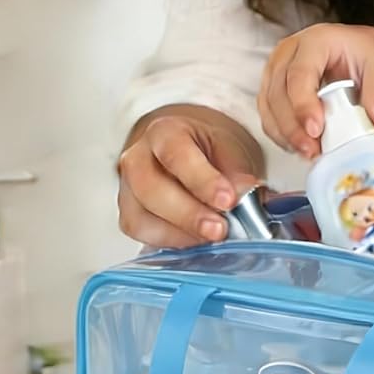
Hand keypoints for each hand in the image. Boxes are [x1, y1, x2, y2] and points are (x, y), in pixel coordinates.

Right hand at [117, 104, 261, 248]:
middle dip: (189, 214)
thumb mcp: (227, 148)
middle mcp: (138, 158)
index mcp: (165, 132)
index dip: (203, 181)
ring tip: (211, 237)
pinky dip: (170, 241)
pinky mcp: (128, 213)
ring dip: (179, 233)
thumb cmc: (206, 149)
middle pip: (152, 188)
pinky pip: (140, 232)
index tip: (228, 200)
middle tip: (220, 229)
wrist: (189, 151)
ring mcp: (128, 188)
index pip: (178, 155)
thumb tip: (245, 193)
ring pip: (140, 216)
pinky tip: (195, 241)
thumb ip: (236, 171)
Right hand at [260, 24, 373, 158]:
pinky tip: (299, 145)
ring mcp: (277, 68)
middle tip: (312, 150)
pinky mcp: (272, 87)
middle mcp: (290, 51)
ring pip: (268, 105)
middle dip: (292, 127)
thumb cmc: (366, 54)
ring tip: (309, 152)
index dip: (303, 104)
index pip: (300, 73)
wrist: (360, 53)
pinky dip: (281, 134)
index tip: (315, 130)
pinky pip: (268, 114)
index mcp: (316, 40)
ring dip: (285, 134)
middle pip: (278, 92)